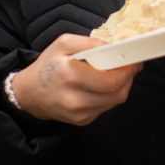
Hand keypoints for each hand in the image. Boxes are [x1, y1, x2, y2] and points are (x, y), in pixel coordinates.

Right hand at [11, 34, 141, 124]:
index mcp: (70, 76)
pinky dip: (110, 95)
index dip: (127, 71)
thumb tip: (114, 47)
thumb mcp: (63, 43)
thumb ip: (90, 43)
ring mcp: (79, 114)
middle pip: (117, 94)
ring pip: (115, 102)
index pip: (110, 80)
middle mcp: (75, 100)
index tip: (134, 60)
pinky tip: (102, 86)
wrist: (30, 94)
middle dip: (128, 78)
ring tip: (117, 73)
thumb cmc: (48, 65)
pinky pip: (106, 107)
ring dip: (121, 87)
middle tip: (129, 66)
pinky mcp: (82, 121)